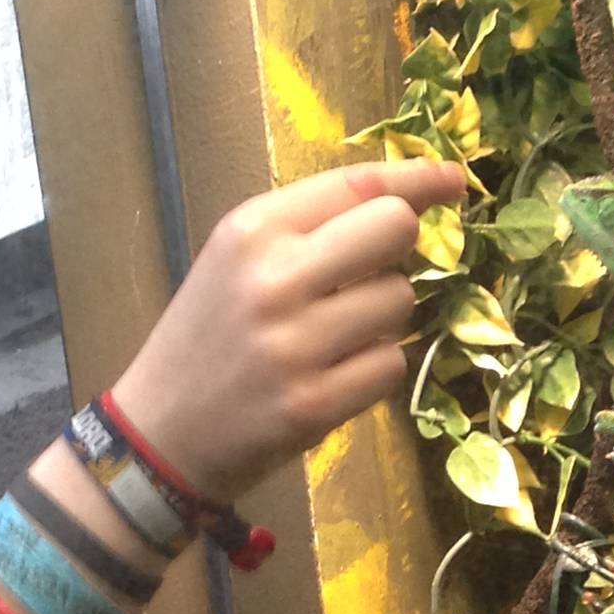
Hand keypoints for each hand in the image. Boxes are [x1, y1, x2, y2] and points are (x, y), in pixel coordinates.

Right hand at [111, 160, 464, 501]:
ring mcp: (295, 344)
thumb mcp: (239, 261)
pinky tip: (333, 376)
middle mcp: (273, 278)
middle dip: (399, 250)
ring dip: (384, 318)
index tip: (452, 181)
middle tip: (368, 276)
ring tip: (335, 336)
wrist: (161, 433)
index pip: (357, 184)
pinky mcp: (315, 403)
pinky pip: (391, 364)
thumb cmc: (211, 338)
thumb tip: (416, 197)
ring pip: (400, 301)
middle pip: (395, 229)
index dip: (417, 179)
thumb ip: (314, 227)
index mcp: (251, 230)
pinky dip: (374, 369)